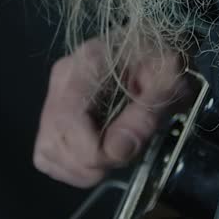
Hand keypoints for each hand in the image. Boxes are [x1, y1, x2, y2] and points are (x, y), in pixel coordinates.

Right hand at [33, 37, 186, 187]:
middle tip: (125, 152)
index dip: (95, 151)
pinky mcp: (53, 115)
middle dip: (92, 163)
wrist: (153, 49)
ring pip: (47, 153)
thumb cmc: (163, 59)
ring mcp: (53, 97)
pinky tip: (98, 157)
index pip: (68, 120)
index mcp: (87, 63)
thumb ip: (147, 113)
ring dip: (82, 169)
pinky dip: (72, 167)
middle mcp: (62, 80)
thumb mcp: (170, 80)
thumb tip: (117, 151)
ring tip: (114, 155)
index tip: (127, 150)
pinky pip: (48, 155)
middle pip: (54, 143)